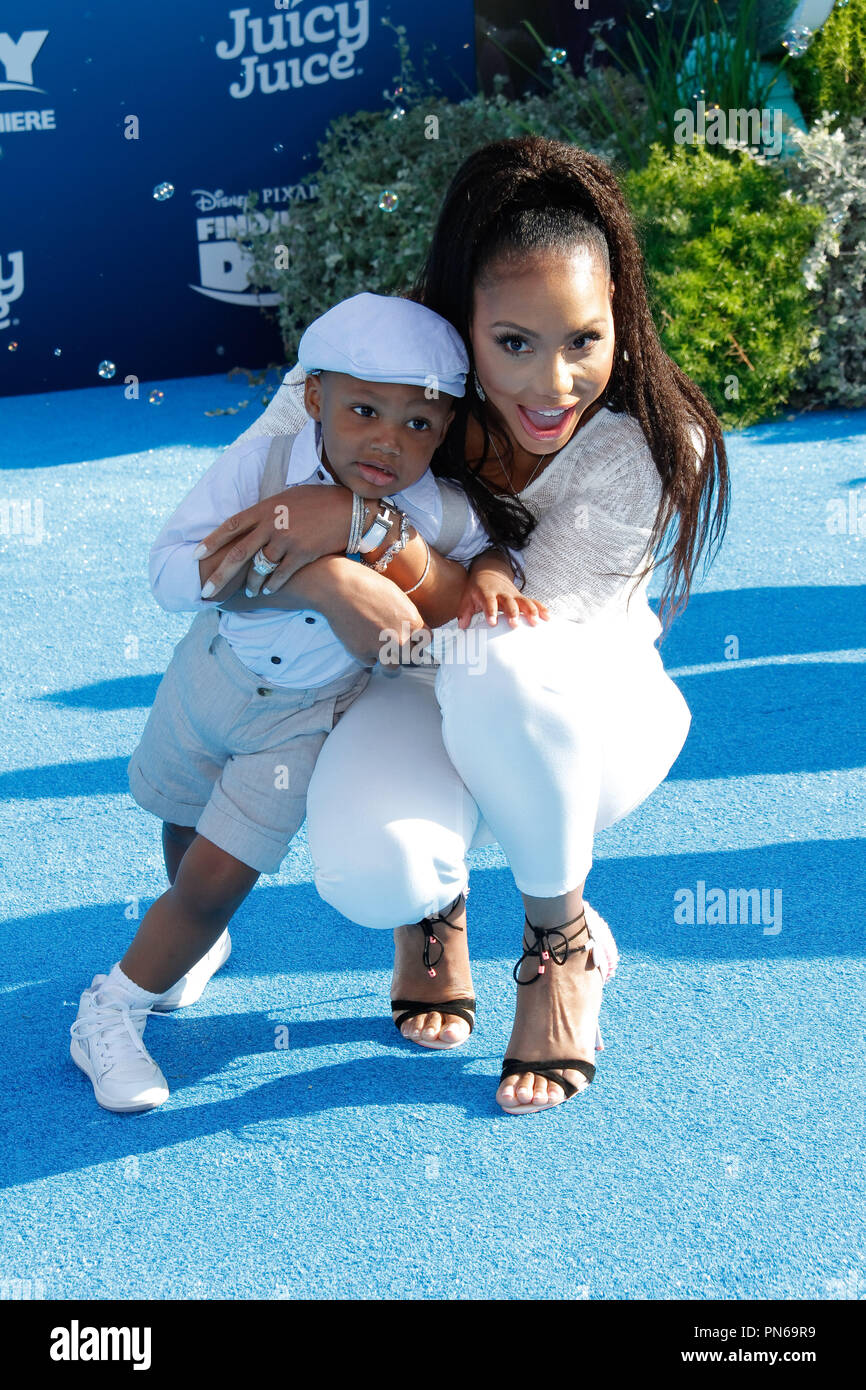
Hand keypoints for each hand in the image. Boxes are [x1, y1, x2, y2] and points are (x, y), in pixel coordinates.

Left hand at [195, 485, 353, 599]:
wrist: (347, 508)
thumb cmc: (317, 501)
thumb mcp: (286, 499)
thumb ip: (266, 512)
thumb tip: (250, 524)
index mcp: (265, 508)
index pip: (231, 526)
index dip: (211, 541)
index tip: (195, 555)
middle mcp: (271, 524)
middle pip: (239, 553)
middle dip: (220, 575)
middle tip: (206, 591)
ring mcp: (286, 540)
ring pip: (259, 568)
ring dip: (251, 584)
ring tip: (249, 591)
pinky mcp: (302, 554)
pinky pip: (280, 575)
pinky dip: (272, 585)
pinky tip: (267, 590)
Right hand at [307, 556, 427, 666]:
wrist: (338, 588)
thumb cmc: (367, 585)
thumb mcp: (397, 596)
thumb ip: (406, 616)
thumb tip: (410, 627)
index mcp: (413, 623)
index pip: (426, 641)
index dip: (417, 638)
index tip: (410, 637)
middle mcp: (401, 640)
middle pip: (411, 657)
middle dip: (403, 650)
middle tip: (391, 640)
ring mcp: (381, 649)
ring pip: (392, 667)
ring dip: (386, 658)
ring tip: (377, 645)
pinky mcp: (362, 654)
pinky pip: (370, 663)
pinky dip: (366, 655)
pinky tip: (360, 639)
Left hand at [456, 569, 549, 629]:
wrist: (489, 571)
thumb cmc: (477, 588)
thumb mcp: (467, 597)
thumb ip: (464, 612)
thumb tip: (462, 626)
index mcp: (488, 593)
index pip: (489, 602)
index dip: (491, 612)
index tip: (492, 623)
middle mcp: (502, 593)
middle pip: (509, 603)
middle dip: (513, 613)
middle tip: (515, 624)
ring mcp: (514, 594)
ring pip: (524, 601)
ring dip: (530, 611)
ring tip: (535, 622)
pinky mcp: (521, 597)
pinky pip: (533, 602)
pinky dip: (541, 609)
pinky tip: (548, 618)